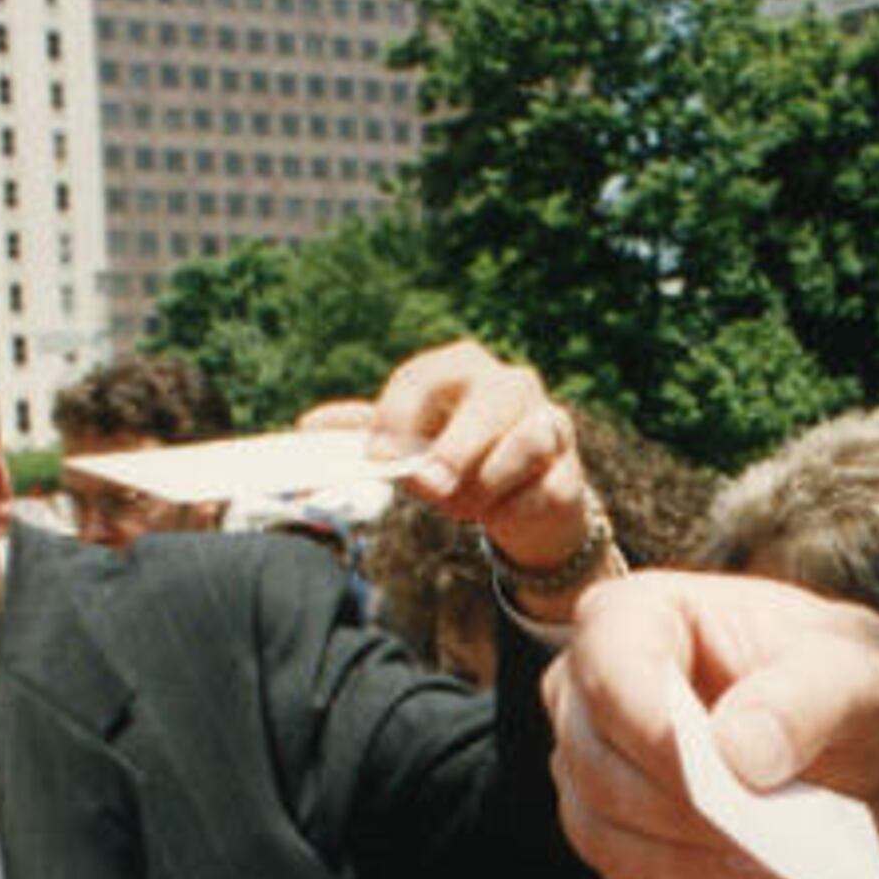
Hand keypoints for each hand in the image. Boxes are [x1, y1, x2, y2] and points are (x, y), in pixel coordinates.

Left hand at [331, 338, 600, 578]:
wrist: (522, 505)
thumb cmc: (459, 465)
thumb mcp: (408, 447)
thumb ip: (366, 433)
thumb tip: (310, 426)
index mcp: (459, 367)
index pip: (421, 377)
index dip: (396, 417)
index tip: (378, 459)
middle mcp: (508, 382)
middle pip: (483, 399)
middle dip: (452, 448)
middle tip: (429, 487)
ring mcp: (546, 418)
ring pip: (521, 439)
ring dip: (486, 480)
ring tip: (467, 505)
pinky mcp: (568, 462)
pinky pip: (543, 481)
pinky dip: (516, 501)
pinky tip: (504, 510)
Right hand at [543, 570, 878, 878]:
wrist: (865, 750)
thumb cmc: (850, 684)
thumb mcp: (861, 672)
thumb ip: (807, 698)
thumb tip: (737, 754)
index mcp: (640, 614)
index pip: (608, 665)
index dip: (651, 724)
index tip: (719, 774)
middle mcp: (593, 688)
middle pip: (600, 762)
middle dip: (689, 804)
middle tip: (774, 826)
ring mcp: (592, 763)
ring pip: (607, 829)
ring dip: (698, 851)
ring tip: (782, 849)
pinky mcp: (611, 829)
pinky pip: (634, 874)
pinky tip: (762, 866)